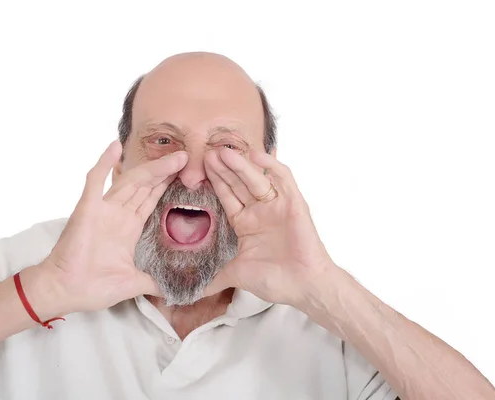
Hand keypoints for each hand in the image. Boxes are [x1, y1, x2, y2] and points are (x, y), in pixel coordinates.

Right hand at [36, 141, 187, 314]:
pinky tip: (115, 147)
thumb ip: (154, 283)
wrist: (65, 291)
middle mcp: (118, 214)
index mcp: (129, 228)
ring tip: (174, 156)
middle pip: (146, 186)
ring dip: (152, 167)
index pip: (152, 200)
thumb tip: (176, 290)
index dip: (167, 186)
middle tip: (187, 158)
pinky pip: (95, 181)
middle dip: (166, 172)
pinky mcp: (87, 209)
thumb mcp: (134, 284)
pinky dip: (104, 163)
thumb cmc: (93, 287)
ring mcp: (103, 210)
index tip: (186, 174)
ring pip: (130, 181)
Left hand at [203, 147, 335, 307]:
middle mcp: (260, 210)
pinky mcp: (294, 203)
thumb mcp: (236, 275)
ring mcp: (277, 205)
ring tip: (223, 152)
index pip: (226, 196)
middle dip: (223, 168)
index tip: (197, 168)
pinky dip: (272, 167)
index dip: (214, 182)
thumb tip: (190, 293)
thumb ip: (213, 280)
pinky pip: (283, 180)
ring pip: (256, 179)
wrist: (304, 286)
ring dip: (241, 165)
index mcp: (245, 222)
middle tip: (206, 153)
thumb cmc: (275, 280)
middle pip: (238, 183)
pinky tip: (257, 155)